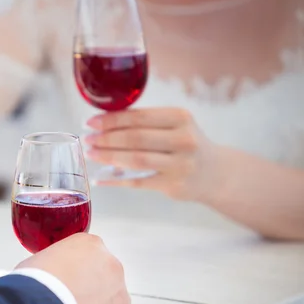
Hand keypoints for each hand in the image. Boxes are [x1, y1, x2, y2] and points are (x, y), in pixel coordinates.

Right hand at [16, 233, 130, 303]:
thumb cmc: (35, 283)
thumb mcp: (40, 257)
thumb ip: (57, 261)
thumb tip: (53, 272)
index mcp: (92, 245)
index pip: (89, 253)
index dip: (75, 267)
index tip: (66, 277)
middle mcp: (112, 266)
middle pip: (104, 275)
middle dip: (90, 286)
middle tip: (69, 297)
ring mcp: (118, 295)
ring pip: (109, 301)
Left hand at [84, 108, 223, 200]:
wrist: (215, 172)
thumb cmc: (185, 144)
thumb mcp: (174, 125)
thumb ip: (145, 122)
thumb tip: (102, 122)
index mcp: (180, 118)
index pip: (139, 117)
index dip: (111, 120)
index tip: (90, 122)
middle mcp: (183, 140)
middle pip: (135, 138)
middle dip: (106, 138)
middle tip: (88, 139)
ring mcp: (180, 165)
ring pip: (136, 160)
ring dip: (109, 157)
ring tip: (91, 154)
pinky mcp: (174, 185)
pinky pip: (138, 183)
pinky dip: (116, 180)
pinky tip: (100, 177)